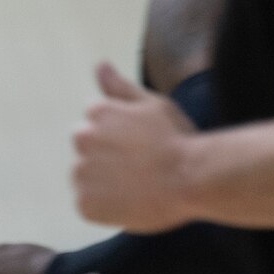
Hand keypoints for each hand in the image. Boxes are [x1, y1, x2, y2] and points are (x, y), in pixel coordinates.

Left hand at [72, 63, 196, 232]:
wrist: (192, 179)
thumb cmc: (177, 140)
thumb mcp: (152, 104)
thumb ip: (120, 87)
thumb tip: (100, 65)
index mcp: (97, 112)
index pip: (96, 123)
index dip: (121, 136)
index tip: (141, 145)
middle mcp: (82, 138)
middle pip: (87, 148)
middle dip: (105, 156)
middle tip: (139, 167)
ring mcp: (81, 172)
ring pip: (85, 177)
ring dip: (103, 182)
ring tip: (136, 186)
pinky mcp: (85, 203)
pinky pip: (87, 205)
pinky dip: (104, 208)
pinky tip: (129, 202)